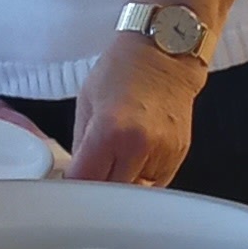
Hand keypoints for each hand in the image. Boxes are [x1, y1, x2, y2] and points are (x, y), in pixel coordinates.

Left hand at [69, 31, 203, 184]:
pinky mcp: (178, 158)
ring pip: (133, 194)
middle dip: (96, 188)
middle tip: (91, 171)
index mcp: (111, 132)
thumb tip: (75, 176)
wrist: (165, 54)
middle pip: (110, 193)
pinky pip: (152, 185)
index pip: (85, 181)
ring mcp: (163, 155)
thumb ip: (80, 146)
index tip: (69, 182)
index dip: (73, 186)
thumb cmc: (125, 70)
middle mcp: (140, 147)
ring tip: (114, 161)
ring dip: (119, 185)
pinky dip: (138, 179)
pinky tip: (133, 158)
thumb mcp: (87, 103)